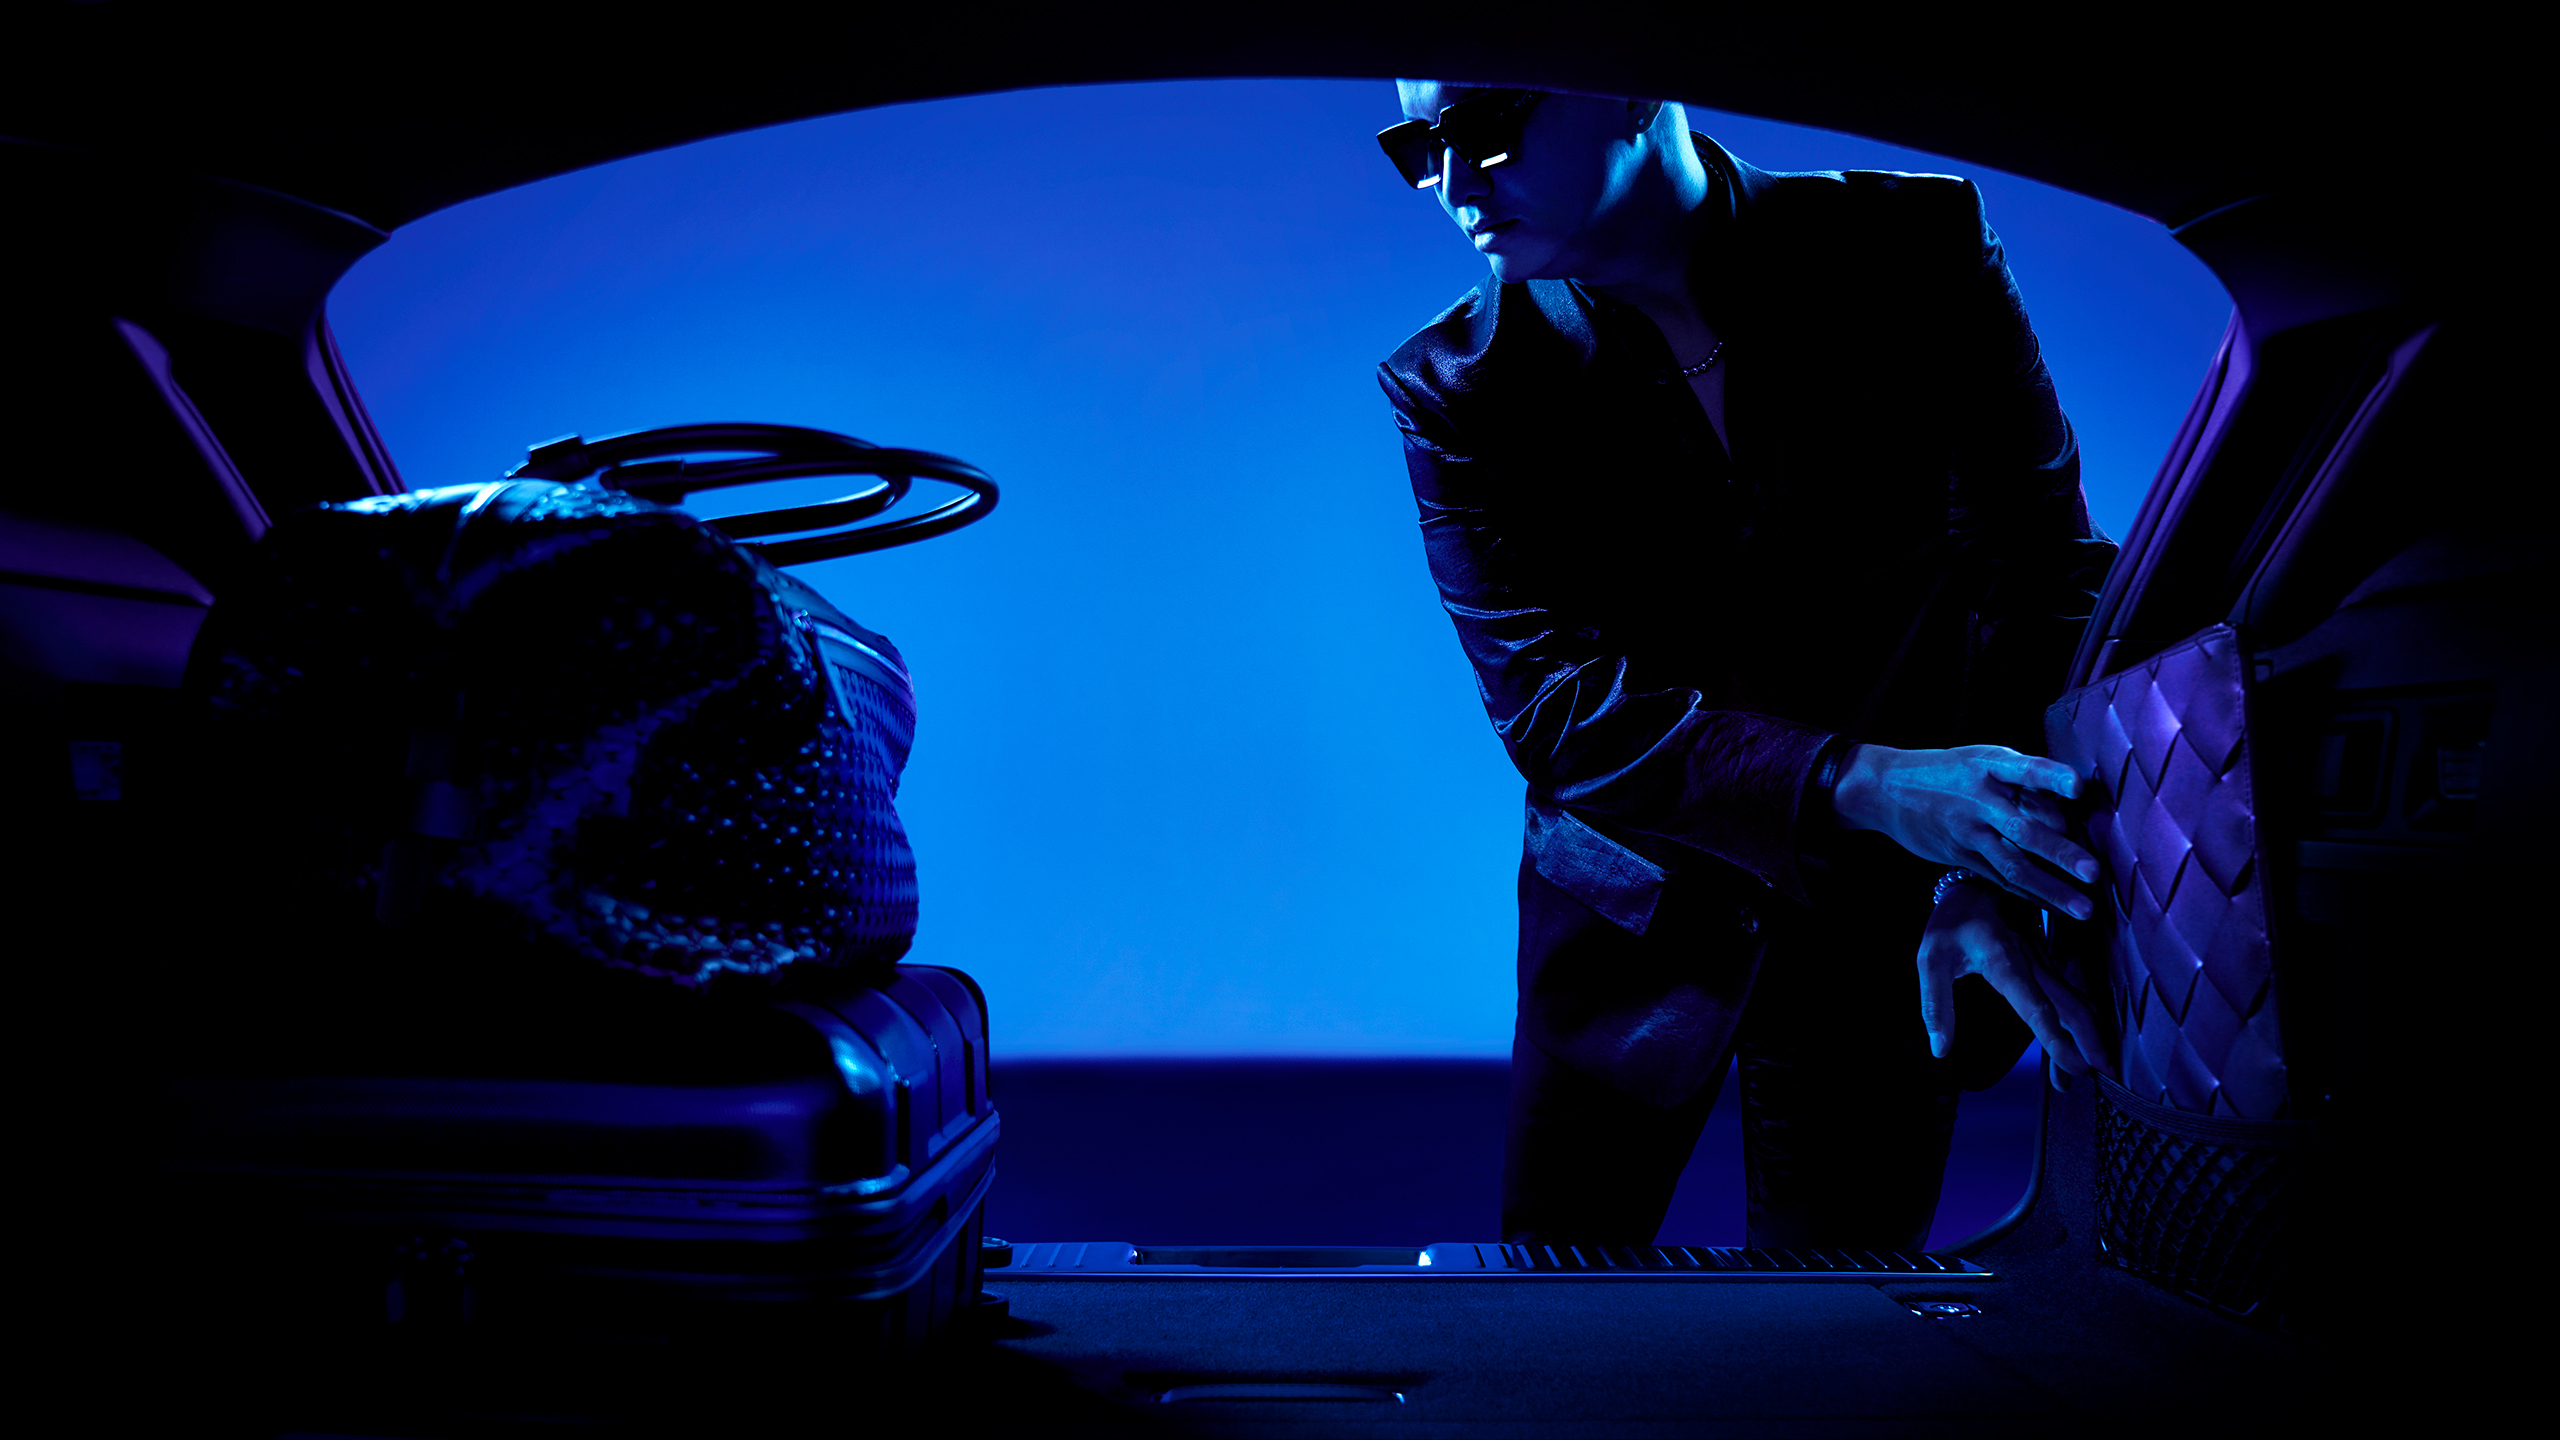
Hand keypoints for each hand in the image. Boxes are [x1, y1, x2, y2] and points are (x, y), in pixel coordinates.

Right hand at [1831, 743, 2098, 919]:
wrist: (1886, 788)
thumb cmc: (1949, 769)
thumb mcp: (1981, 758)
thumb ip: (2021, 777)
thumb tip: (2073, 802)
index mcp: (1988, 766)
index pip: (2026, 770)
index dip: (2052, 777)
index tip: (2079, 787)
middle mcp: (1979, 800)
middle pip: (2024, 829)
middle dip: (2060, 853)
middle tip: (2093, 872)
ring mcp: (1969, 832)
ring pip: (2013, 865)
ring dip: (2051, 889)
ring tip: (2085, 908)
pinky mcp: (1960, 855)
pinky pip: (2000, 879)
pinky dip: (2030, 895)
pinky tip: (2055, 909)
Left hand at [1919, 883, 2105, 1087]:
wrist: (1978, 880)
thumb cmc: (1952, 921)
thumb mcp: (1930, 958)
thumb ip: (1935, 1004)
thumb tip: (1940, 1049)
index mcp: (2003, 961)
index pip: (2035, 1006)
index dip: (2056, 1039)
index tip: (2074, 1067)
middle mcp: (2033, 963)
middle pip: (2073, 1007)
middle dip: (2091, 1044)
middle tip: (2102, 1079)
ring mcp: (2046, 962)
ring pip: (2078, 1003)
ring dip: (2089, 1038)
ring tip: (2087, 1075)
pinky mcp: (2050, 962)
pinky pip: (2072, 995)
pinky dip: (2082, 1024)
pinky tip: (2079, 1047)